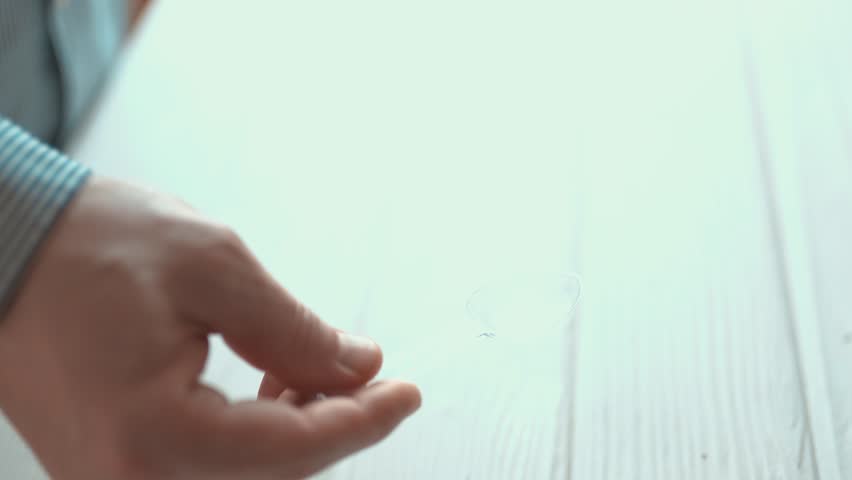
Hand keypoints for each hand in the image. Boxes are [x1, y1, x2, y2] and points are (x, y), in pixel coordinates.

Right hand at [0, 176, 419, 479]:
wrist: (3, 245)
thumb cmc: (85, 245)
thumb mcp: (213, 268)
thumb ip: (295, 330)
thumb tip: (357, 368)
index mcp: (151, 437)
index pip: (294, 449)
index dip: (365, 420)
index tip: (407, 393)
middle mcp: (128, 479)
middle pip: (273, 473)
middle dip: (334, 425)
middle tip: (373, 377)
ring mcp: (114, 478)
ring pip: (246, 475)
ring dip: (297, 430)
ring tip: (317, 369)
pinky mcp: (112, 464)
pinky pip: (207, 466)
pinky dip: (255, 433)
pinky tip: (271, 385)